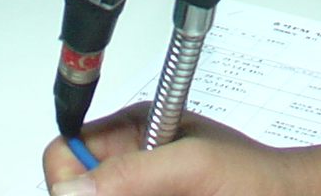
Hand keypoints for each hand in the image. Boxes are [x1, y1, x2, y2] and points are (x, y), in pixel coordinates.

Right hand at [42, 103, 289, 195]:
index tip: (85, 195)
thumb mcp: (193, 165)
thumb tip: (73, 187)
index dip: (66, 178)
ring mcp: (139, 193)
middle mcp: (129, 166)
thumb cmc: (256, 176)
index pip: (65, 150)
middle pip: (76, 190)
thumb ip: (133, 172)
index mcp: (131, 132)